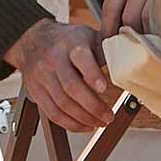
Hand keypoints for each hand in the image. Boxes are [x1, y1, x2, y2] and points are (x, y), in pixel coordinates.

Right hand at [5, 19, 113, 133]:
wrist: (34, 39)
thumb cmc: (68, 40)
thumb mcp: (88, 35)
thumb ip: (105, 49)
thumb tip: (127, 66)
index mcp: (71, 43)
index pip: (81, 58)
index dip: (92, 75)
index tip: (104, 88)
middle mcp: (54, 59)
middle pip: (71, 87)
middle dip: (93, 106)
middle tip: (109, 116)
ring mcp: (42, 76)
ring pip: (62, 103)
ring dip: (84, 118)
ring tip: (101, 122)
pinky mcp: (35, 91)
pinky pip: (52, 113)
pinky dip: (70, 124)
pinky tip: (85, 125)